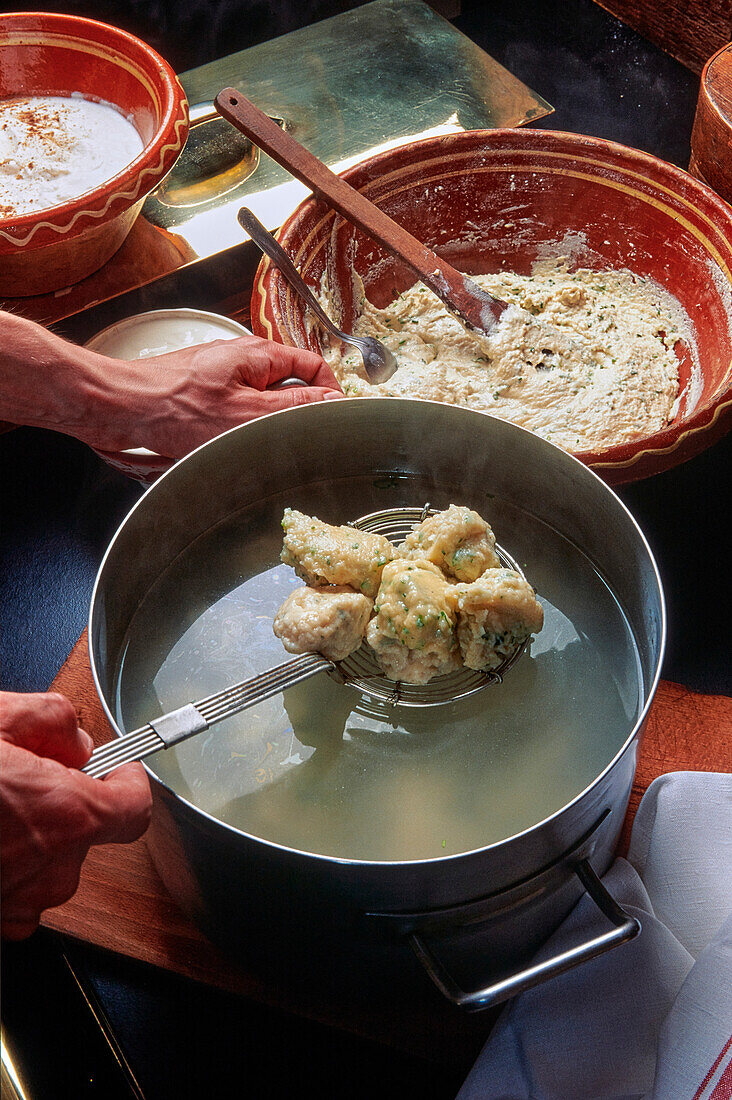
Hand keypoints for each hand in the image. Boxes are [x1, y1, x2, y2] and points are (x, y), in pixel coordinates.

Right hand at [0, 691, 151, 939]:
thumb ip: (54, 721)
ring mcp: (15, 905)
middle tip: (24, 773)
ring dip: (30, 836)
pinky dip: (3, 865)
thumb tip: (74, 740)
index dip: (128, 783)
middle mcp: (49, 870)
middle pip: (85, 835)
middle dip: (64, 801)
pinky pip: (14, 891)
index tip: (119, 770)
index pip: (135, 809)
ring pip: (47, 864)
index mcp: (66, 815)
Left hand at [100, 335, 344, 458]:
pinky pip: (233, 415)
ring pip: (260, 406)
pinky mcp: (202, 395)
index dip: (328, 394)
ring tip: (239, 445)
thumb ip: (295, 407)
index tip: (331, 420)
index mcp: (259, 355)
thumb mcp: (246, 414)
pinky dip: (232, 433)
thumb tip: (332, 402)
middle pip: (288, 388)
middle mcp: (242, 361)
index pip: (313, 366)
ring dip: (256, 429)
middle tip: (281, 441)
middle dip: (287, 418)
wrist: (119, 409)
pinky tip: (218, 447)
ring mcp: (221, 378)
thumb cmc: (171, 408)